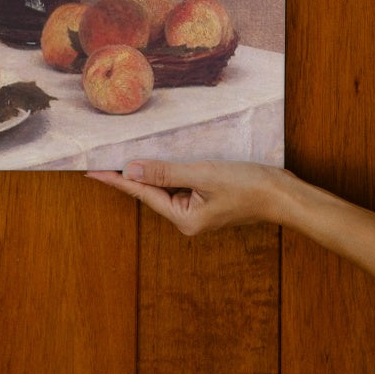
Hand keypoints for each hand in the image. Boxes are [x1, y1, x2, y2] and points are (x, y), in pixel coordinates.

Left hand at [88, 159, 374, 298]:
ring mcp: (198, 210)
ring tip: (124, 155)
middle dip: (129, 174)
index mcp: (184, 218)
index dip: (116, 180)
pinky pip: (180, 184)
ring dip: (149, 171)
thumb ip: (165, 172)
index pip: (142, 194)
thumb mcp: (203, 175)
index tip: (91, 172)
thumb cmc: (247, 186)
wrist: (283, 194)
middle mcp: (187, 218)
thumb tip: (131, 170)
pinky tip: (160, 159)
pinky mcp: (207, 200)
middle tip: (102, 158)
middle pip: (151, 192)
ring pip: (165, 186)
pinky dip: (168, 171)